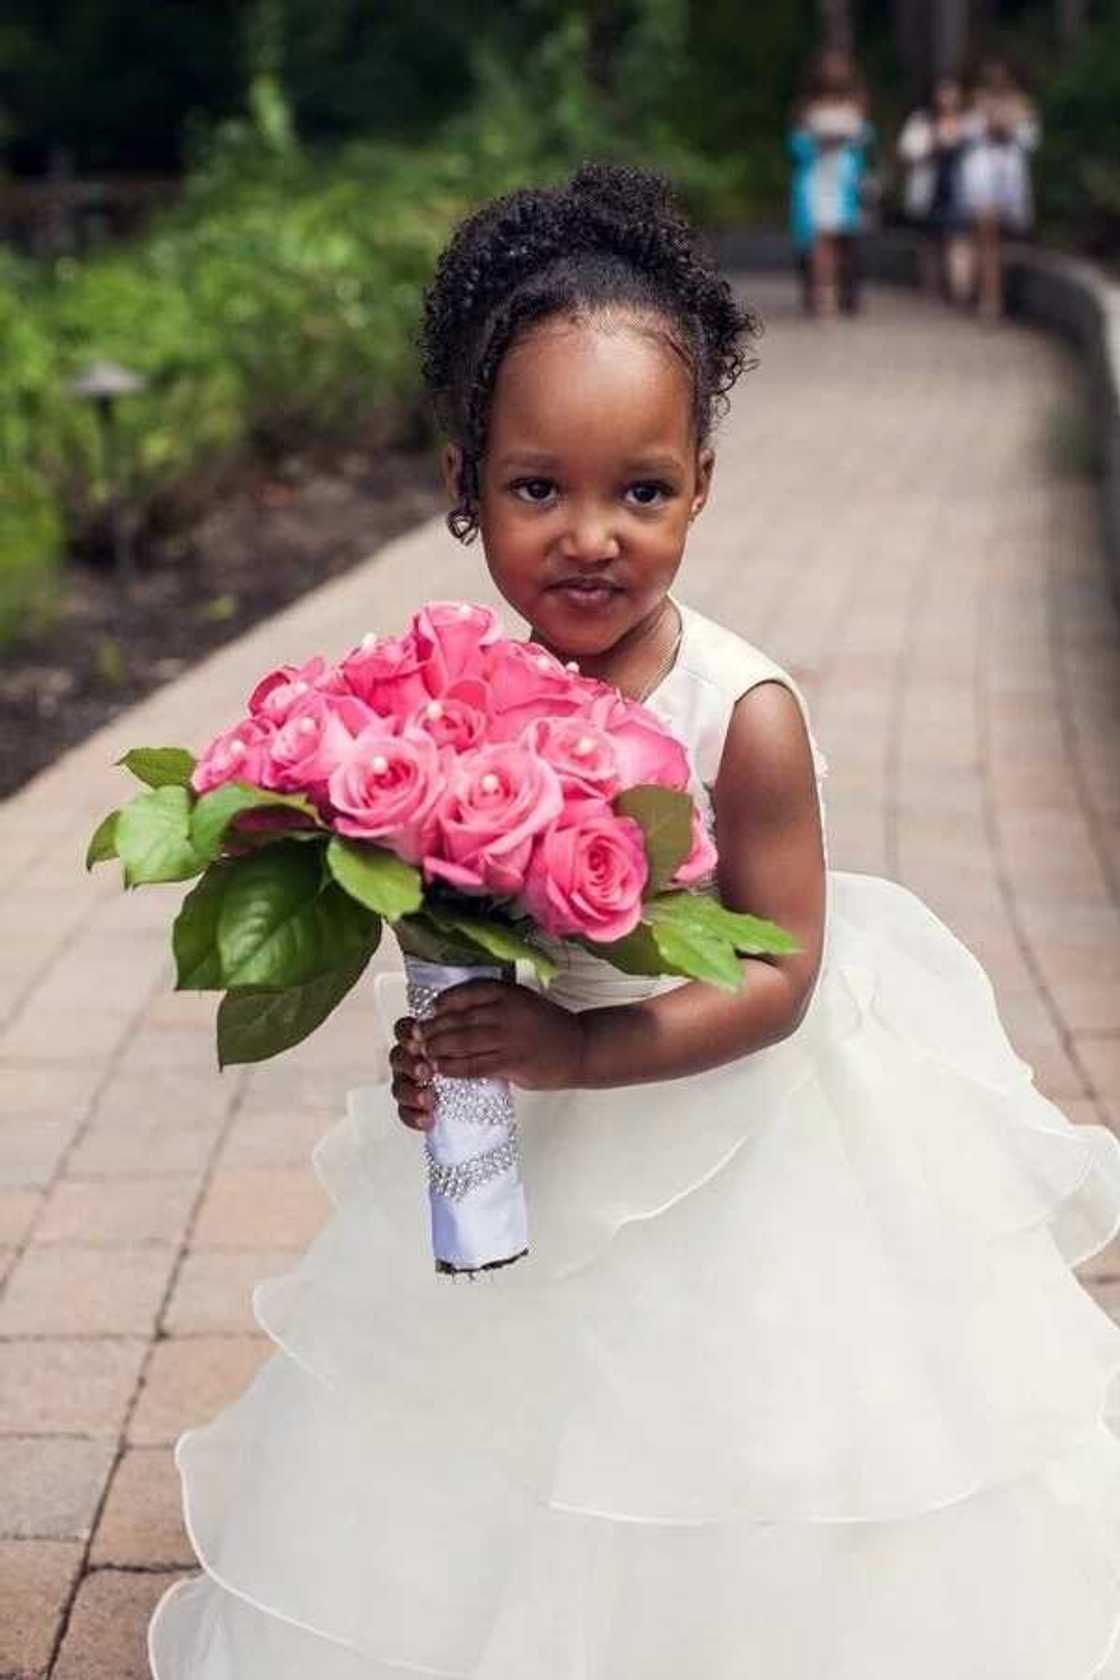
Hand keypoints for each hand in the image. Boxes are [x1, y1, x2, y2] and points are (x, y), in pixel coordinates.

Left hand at [389, 979, 584, 1129]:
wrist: (578, 1047)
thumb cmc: (547, 1024)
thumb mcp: (522, 1000)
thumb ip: (494, 1003)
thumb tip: (455, 1011)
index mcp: (507, 993)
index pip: (466, 993)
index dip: (444, 1002)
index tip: (432, 1010)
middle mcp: (505, 1012)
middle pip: (458, 1019)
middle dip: (433, 1029)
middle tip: (417, 1036)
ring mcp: (507, 1038)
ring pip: (461, 1042)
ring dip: (437, 1048)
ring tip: (424, 1053)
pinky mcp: (510, 1062)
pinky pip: (473, 1065)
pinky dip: (453, 1067)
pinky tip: (441, 1069)